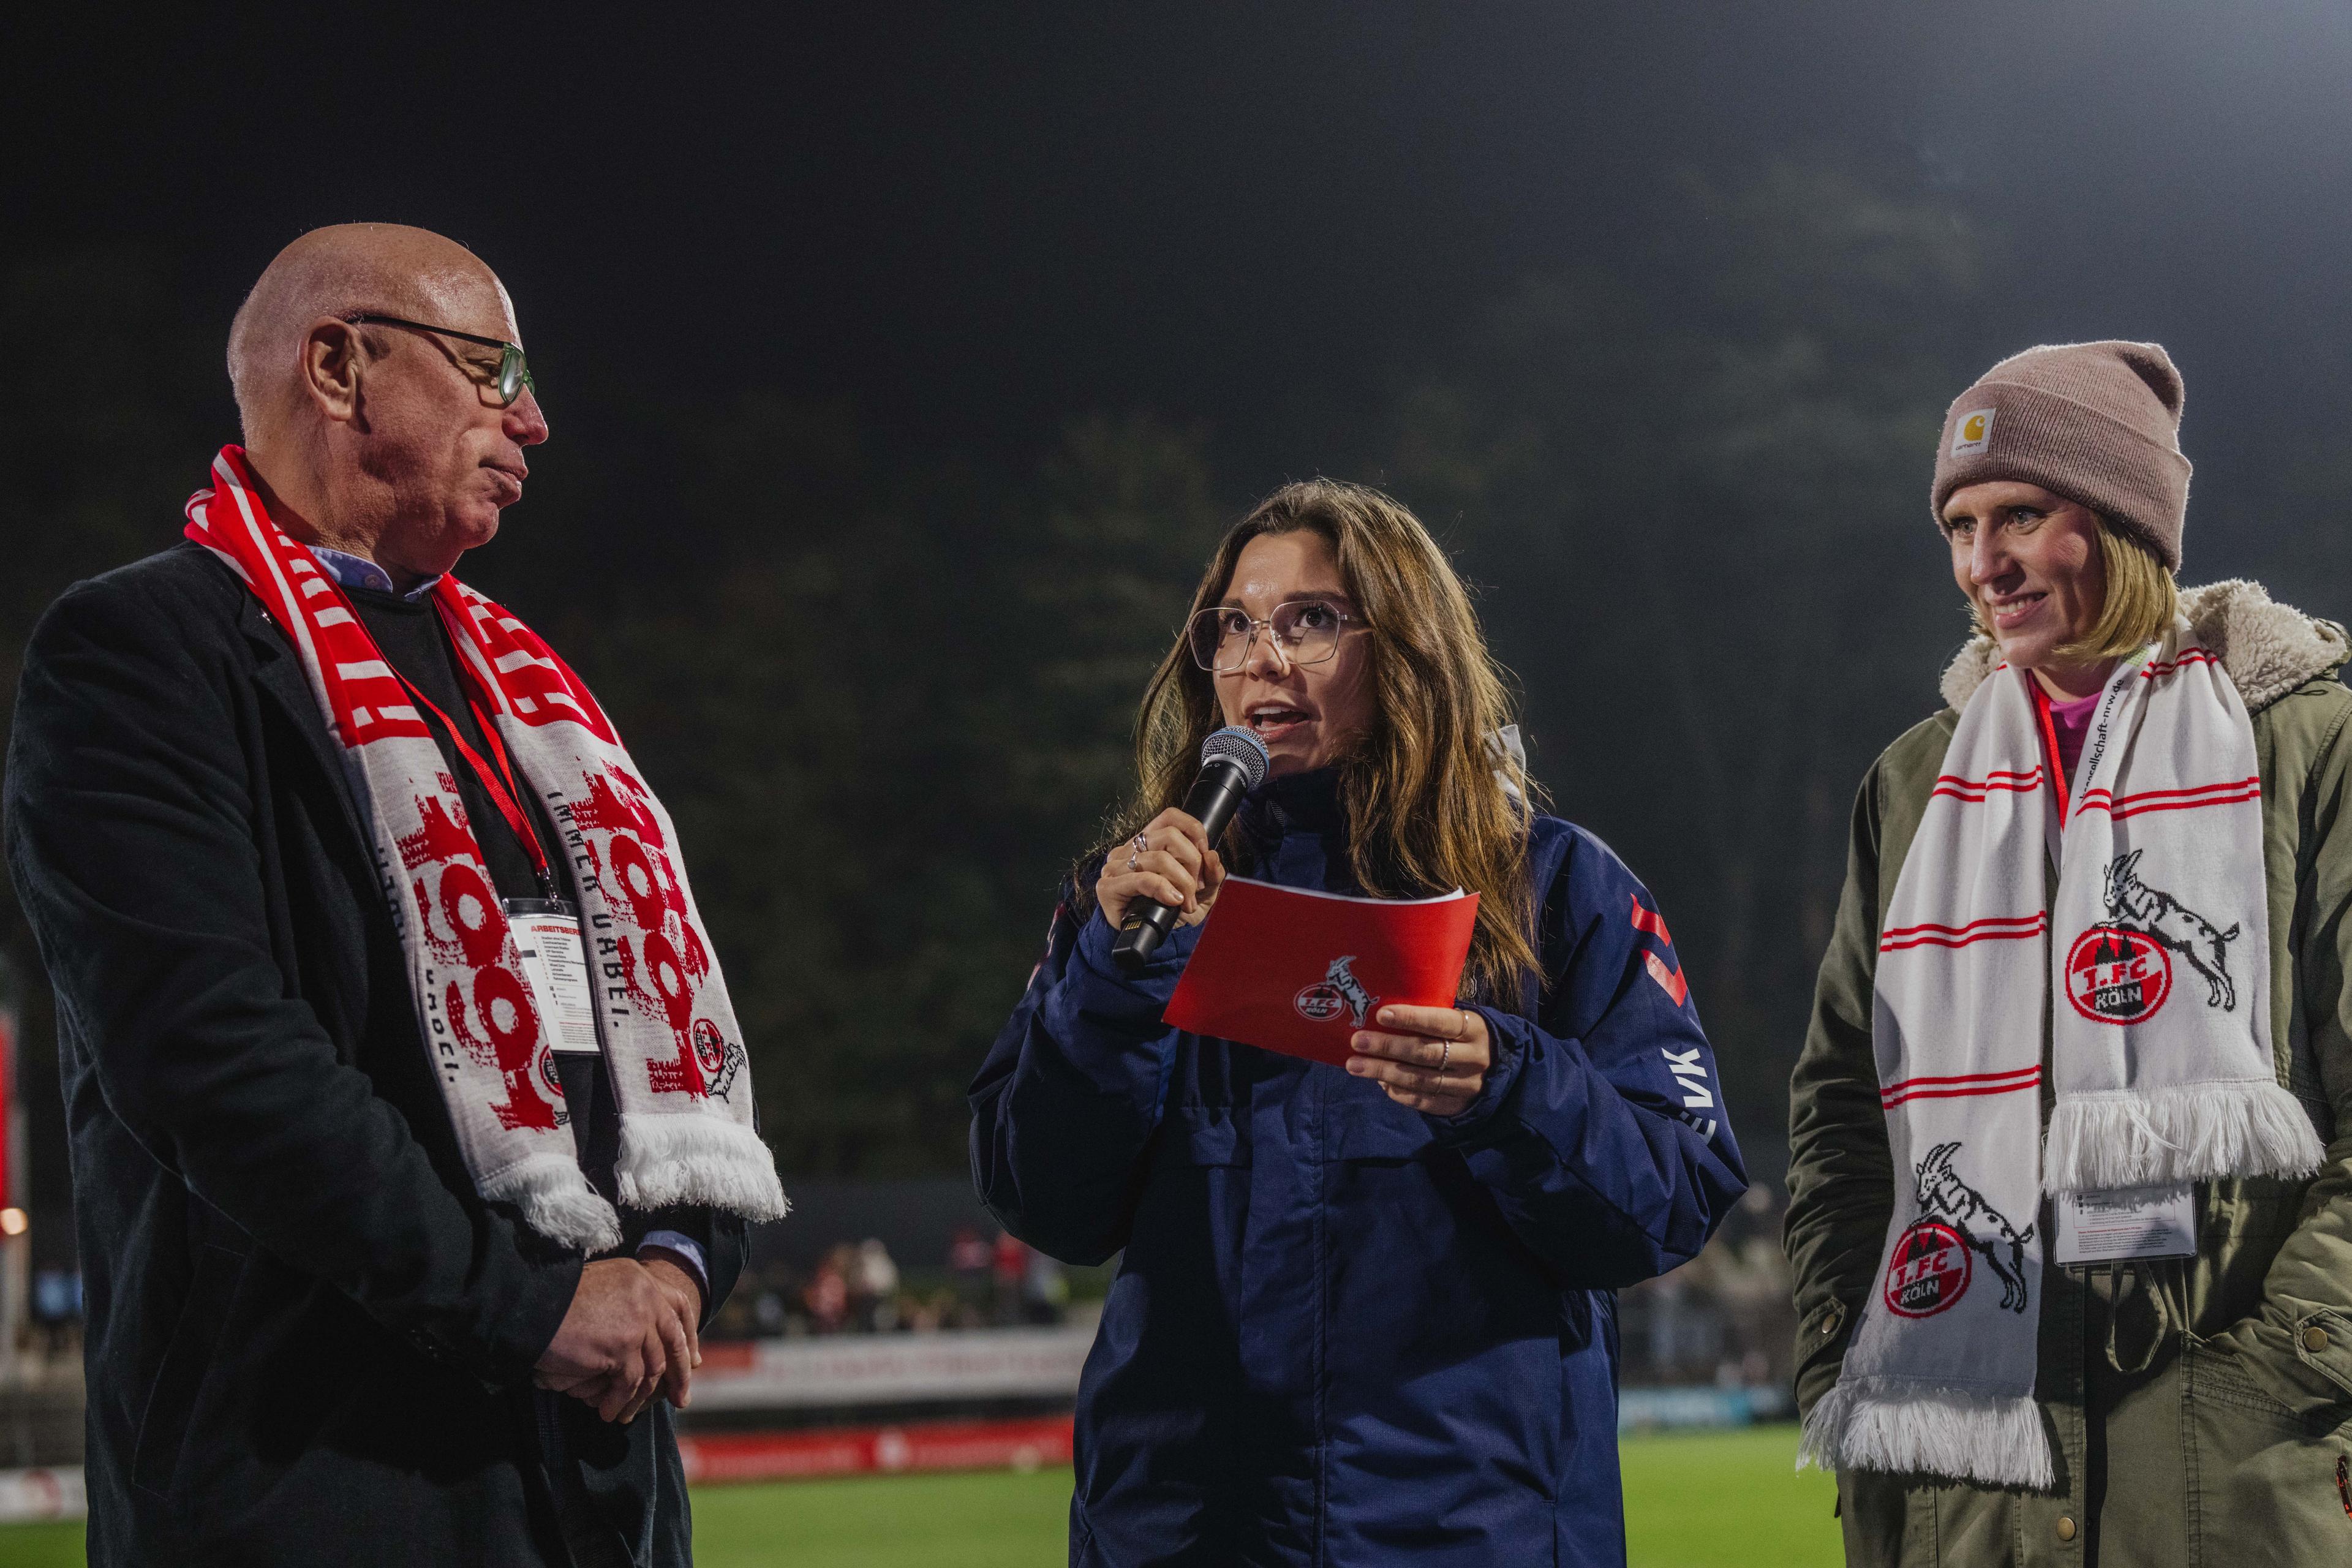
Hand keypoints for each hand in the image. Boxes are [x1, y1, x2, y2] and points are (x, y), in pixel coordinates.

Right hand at [534, 1258, 696, 1422]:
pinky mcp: (623, 1346)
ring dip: (642, 1396)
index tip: (693, 1359)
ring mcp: (637, 1320)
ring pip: (654, 1367)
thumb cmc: (552, 1299)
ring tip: (630, 1413)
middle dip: (681, 1372)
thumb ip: (625, 1304)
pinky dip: (620, 1402)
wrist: (527, 1303)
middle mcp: (645, 1295)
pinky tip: (610, 1412)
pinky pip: (630, 1382)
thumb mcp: (599, 1289)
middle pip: (675, 1338)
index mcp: (640, 1277)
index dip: (688, 1333)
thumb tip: (645, 1334)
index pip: (677, 1305)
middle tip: (682, 1398)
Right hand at [1095, 808, 1225, 932]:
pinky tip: (1173, 901)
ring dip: (1182, 882)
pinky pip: (1142, 879)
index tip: (1204, 853)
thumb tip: (1211, 856)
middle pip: (1170, 835)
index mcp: (1148, 842)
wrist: (1149, 940)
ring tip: (1187, 902)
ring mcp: (1116, 867)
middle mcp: (1129, 849)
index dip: (1193, 829)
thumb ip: (1211, 874)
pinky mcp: (1108, 887)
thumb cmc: (1171, 912)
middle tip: (1196, 886)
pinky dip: (1164, 889)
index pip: (1170, 816)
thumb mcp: (1201, 892)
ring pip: (1159, 858)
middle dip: (1192, 862)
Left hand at [1348, 1003, 1490, 1116]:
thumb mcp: (1462, 1020)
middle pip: (1424, 1053)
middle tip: (1358, 1041)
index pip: (1440, 1022)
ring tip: (1355, 1065)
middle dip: (1387, 1047)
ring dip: (1383, 1072)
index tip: (1381, 1015)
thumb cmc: (1467, 1036)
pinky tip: (1379, 1083)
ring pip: (1419, 1079)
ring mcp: (1466, 1085)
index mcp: (1474, 1029)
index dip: (1410, 1018)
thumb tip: (1385, 1014)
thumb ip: (1435, 1016)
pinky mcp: (1457, 1106)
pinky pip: (1422, 1101)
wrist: (1503, 1070)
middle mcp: (1473, 1058)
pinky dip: (1397, 1092)